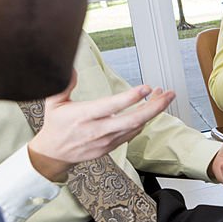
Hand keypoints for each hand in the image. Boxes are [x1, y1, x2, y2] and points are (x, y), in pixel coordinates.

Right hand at [28, 71, 175, 181]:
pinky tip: (151, 109)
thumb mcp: (54, 103)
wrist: (54, 154)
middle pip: (133, 120)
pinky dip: (145, 120)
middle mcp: (98, 129)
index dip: (130, 98)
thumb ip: (64, 84)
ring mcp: (107, 140)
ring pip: (136, 126)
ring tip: (164, 96)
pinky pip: (133, 133)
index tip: (146, 88)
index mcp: (84, 116)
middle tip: (168, 94)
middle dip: (154, 107)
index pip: (111, 106)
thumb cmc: (56, 126)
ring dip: (153, 111)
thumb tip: (71, 67)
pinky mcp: (112, 146)